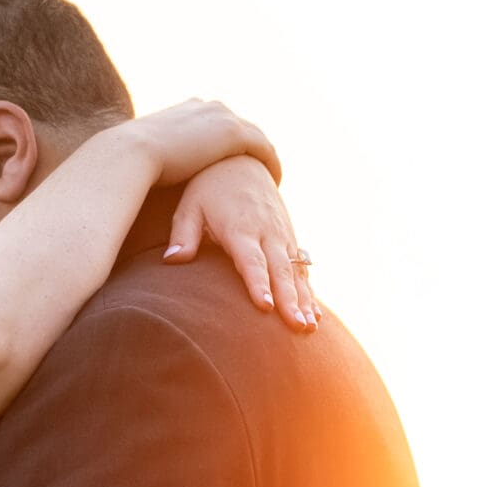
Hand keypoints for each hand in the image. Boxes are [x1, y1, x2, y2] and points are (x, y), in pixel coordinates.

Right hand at [127, 99, 280, 187]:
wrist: (130, 154)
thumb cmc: (131, 161)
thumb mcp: (146, 153)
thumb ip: (159, 156)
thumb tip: (154, 170)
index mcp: (190, 108)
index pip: (219, 123)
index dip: (231, 143)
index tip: (236, 163)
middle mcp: (209, 107)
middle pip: (242, 127)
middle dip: (253, 147)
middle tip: (260, 172)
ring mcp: (222, 117)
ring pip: (257, 137)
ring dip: (265, 157)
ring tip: (269, 178)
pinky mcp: (233, 134)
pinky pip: (264, 149)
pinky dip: (271, 164)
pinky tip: (274, 182)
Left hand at [166, 155, 319, 330]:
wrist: (242, 159)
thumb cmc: (208, 187)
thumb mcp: (190, 205)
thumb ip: (183, 235)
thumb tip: (172, 261)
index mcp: (240, 227)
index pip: (251, 261)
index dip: (258, 284)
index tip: (266, 307)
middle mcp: (266, 231)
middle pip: (280, 270)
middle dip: (290, 300)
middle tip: (297, 327)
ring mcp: (282, 234)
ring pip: (296, 271)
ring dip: (304, 300)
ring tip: (309, 327)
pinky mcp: (289, 236)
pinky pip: (301, 267)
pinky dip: (308, 289)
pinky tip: (313, 314)